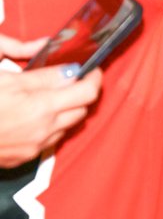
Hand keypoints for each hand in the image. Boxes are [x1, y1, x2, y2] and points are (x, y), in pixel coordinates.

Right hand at [0, 39, 101, 166]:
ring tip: (50, 96)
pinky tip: (35, 115)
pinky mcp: (24, 158)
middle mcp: (42, 129)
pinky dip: (51, 125)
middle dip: (81, 92)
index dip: (94, 76)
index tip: (91, 68)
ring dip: (67, 109)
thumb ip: (41, 73)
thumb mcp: (5, 78)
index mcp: (40, 106)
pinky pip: (51, 139)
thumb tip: (66, 65)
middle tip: (71, 78)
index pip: (87, 91)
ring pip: (68, 125)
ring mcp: (34, 146)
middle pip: (83, 108)